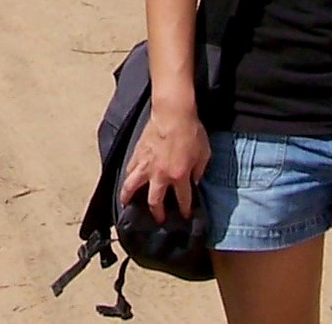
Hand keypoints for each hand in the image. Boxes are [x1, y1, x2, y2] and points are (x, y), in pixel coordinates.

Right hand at [118, 107, 210, 222]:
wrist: (174, 113)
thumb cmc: (192, 131)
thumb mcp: (204, 152)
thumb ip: (200, 170)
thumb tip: (195, 181)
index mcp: (179, 175)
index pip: (182, 199)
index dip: (185, 210)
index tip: (185, 216)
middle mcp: (160, 175)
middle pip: (154, 201)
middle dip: (157, 213)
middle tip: (158, 219)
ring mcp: (146, 166)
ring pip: (131, 189)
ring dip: (129, 199)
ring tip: (127, 206)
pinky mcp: (137, 155)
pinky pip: (129, 171)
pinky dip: (127, 178)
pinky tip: (127, 182)